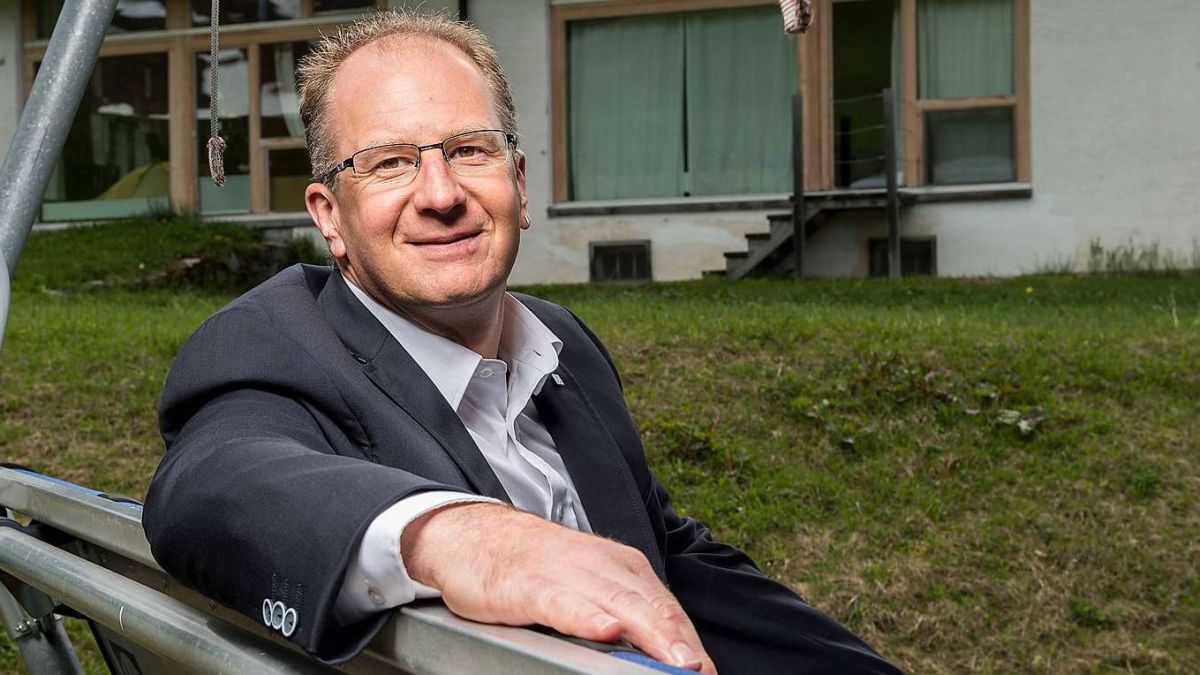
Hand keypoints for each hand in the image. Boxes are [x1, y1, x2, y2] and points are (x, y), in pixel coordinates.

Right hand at [402, 502, 716, 673]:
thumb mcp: (590, 587)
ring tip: (675, 661)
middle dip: (681, 643)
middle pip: (652, 608)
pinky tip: (605, 630)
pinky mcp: (529, 586)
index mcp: (622, 569)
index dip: (690, 643)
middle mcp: (602, 567)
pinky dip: (587, 617)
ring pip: (618, 604)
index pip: (667, 610)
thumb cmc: (536, 568)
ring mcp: (566, 574)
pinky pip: (563, 602)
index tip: (707, 672)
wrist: (475, 534)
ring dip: (651, 634)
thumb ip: (624, 616)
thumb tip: (662, 656)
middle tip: (701, 672)